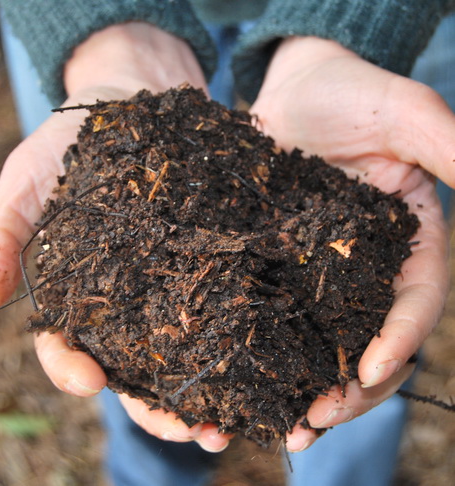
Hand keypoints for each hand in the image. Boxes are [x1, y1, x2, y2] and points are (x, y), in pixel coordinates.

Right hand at [0, 22, 229, 452]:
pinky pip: (226, 302)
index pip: (69, 350)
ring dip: (211, 388)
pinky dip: (242, 333)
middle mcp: (127, 305)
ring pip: (188, 351)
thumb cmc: (68, 146)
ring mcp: (172, 286)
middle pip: (140, 370)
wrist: (127, 105)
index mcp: (77, 298)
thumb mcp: (24, 183)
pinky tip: (265, 354)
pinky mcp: (210, 261)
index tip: (89, 381)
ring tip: (236, 418)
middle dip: (160, 406)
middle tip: (194, 432)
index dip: (74, 370)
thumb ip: (0, 234)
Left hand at [251, 37, 451, 450]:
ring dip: (308, 384)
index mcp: (406, 240)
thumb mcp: (404, 112)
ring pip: (322, 339)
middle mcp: (365, 264)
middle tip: (317, 419)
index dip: (399, 340)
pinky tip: (248, 379)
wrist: (293, 89)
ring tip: (285, 424)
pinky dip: (268, 350)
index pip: (414, 303)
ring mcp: (318, 268)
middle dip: (350, 386)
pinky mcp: (277, 261)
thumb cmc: (351, 92)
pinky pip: (276, 313)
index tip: (371, 373)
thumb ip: (445, 146)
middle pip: (369, 338)